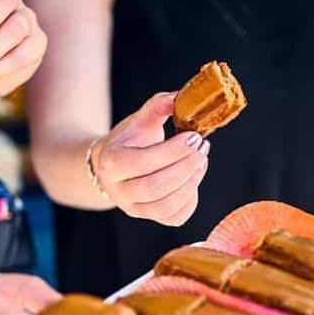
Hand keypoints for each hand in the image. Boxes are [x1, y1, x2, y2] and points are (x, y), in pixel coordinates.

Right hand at [95, 92, 209, 225]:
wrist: (114, 166)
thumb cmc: (130, 140)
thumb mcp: (140, 120)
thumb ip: (158, 106)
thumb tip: (183, 96)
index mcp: (110, 163)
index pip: (141, 162)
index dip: (172, 151)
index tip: (194, 136)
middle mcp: (119, 191)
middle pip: (155, 187)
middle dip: (185, 167)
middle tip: (203, 148)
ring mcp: (134, 208)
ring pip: (166, 206)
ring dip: (191, 182)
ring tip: (202, 161)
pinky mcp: (150, 218)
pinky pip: (175, 217)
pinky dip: (191, 199)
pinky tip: (194, 177)